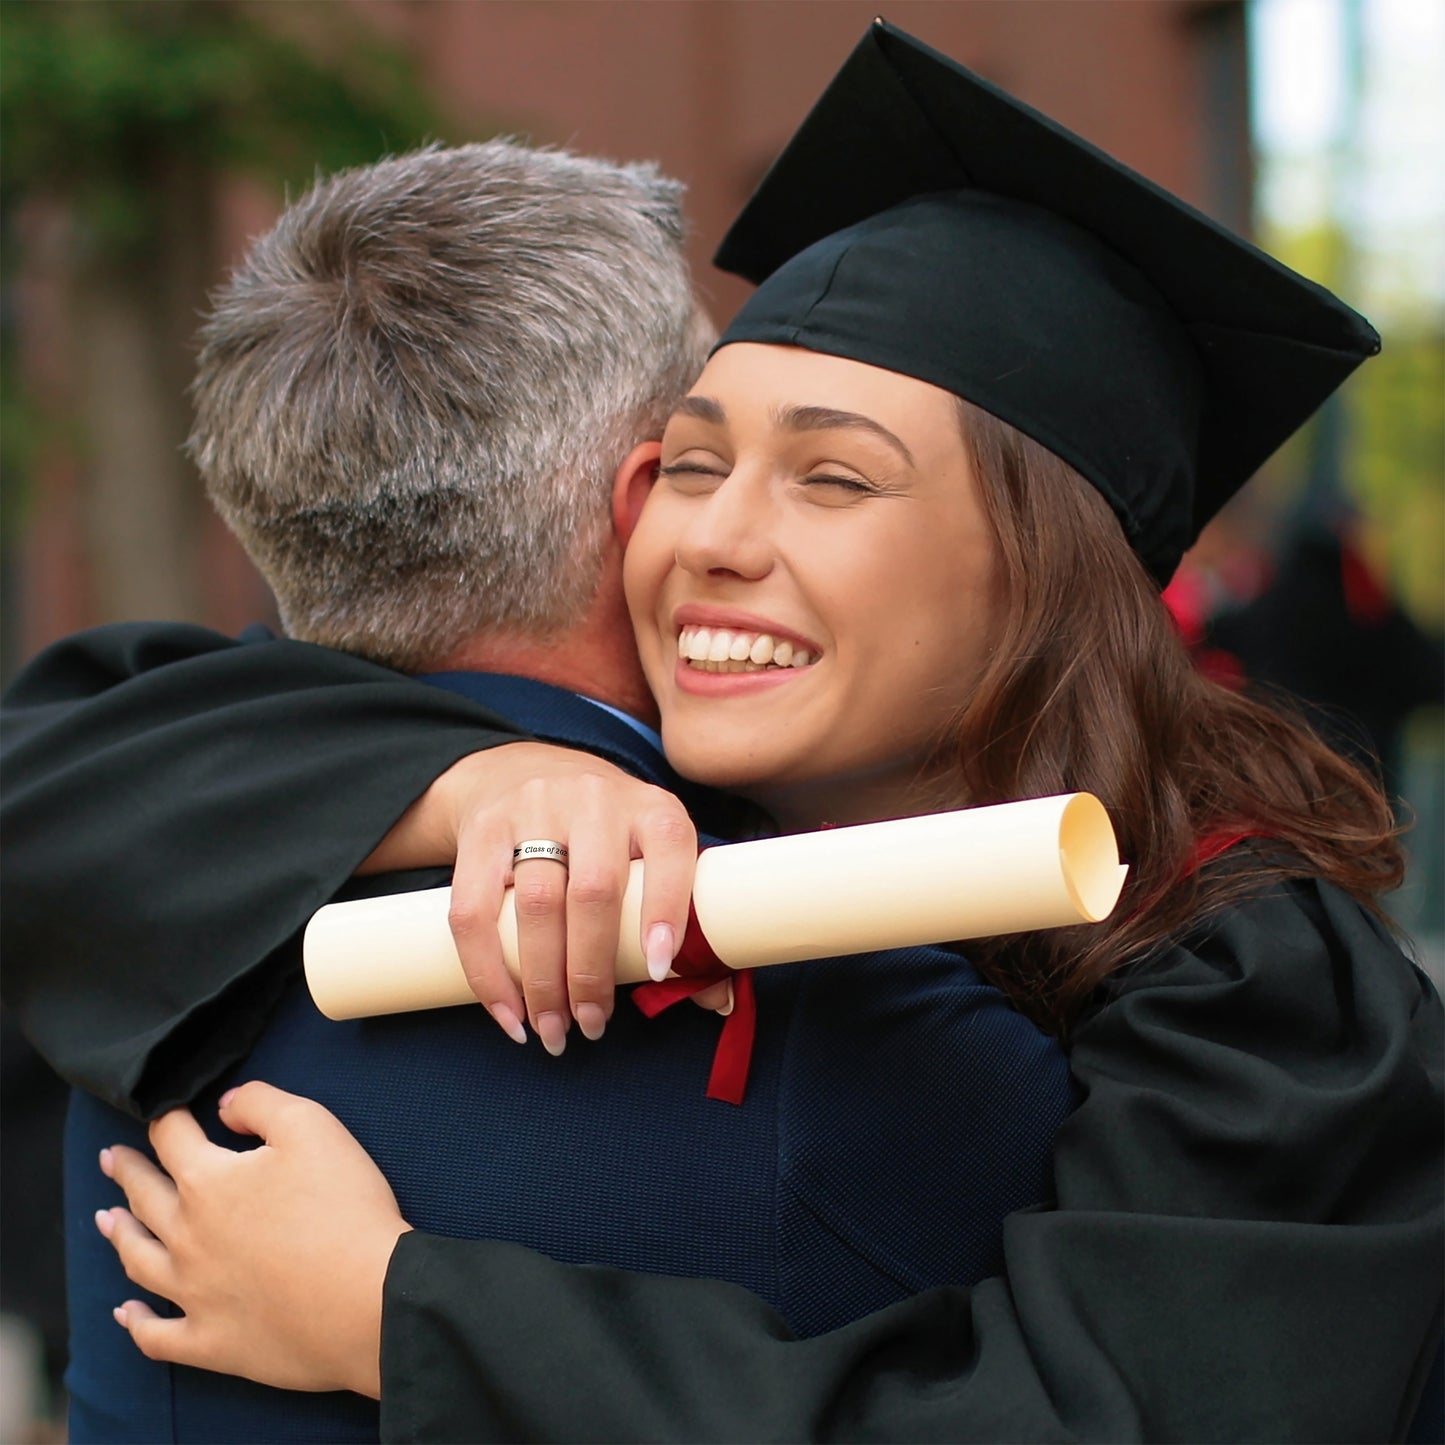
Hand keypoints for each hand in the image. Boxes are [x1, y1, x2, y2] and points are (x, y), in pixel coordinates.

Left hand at [97, 1082, 409, 1397]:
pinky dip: (136, 1323)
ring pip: (140, 1260)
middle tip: (111, 1158)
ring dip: (120, 1235)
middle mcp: (187, 1237)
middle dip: (127, 1171)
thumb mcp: (312, 1127)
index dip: (166, 1116)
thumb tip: (224, 1106)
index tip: (164, 1108)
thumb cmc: (343, 1207)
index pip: (172, 1138)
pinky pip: (156, 1335)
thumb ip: (261, 1103)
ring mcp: (193, 1293)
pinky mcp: (210, 1341)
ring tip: (107, 1220)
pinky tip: (126, 1313)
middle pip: (145, 1196)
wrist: (365, 1299)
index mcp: (208, 1182)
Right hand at [363, 741, 724, 1052]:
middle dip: (590, 972)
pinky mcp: (482, 831)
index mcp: (652, 808)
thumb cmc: (609, 838)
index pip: (669, 848)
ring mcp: (534, 810)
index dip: (666, 910)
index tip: (658, 970)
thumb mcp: (652, 856)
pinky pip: (472, 910)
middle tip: (592, 1025)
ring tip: (551, 1030)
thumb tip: (715, 1000)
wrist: (526, 771)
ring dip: (542, 982)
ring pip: (536, 903)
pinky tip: (508, 1012)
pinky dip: (488, 972)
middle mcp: (595, 800)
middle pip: (594, 891)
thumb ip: (687, 922)